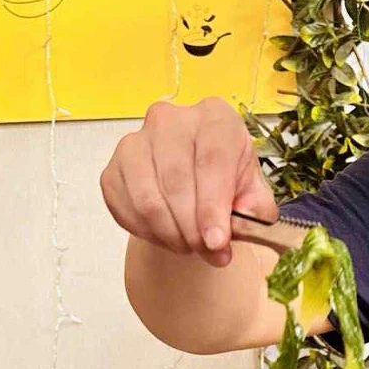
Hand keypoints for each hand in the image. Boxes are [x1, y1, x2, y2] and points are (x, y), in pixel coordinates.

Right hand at [100, 98, 276, 267]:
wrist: (195, 180)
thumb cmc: (227, 179)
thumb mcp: (253, 192)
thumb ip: (255, 209)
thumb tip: (239, 224)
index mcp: (214, 117)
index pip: (211, 160)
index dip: (213, 207)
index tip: (216, 241)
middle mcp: (171, 120)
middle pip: (176, 180)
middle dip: (192, 228)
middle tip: (206, 251)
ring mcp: (135, 142)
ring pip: (147, 198)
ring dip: (169, 233)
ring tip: (189, 246)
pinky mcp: (113, 168)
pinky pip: (125, 209)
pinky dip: (147, 232)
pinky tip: (166, 235)